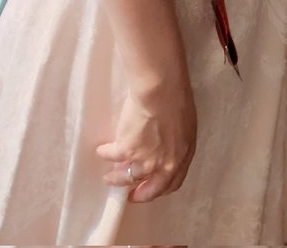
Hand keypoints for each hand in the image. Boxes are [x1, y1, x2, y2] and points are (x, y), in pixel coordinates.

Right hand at [96, 83, 196, 202]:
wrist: (161, 90)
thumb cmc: (177, 97)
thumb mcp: (184, 124)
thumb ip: (176, 140)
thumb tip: (166, 143)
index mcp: (182, 157)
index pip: (172, 183)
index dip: (160, 188)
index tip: (152, 188)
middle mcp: (164, 165)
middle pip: (152, 189)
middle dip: (141, 194)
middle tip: (131, 196)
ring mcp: (145, 160)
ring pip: (128, 177)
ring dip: (116, 179)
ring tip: (108, 177)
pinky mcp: (127, 150)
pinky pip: (113, 156)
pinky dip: (106, 154)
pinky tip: (101, 150)